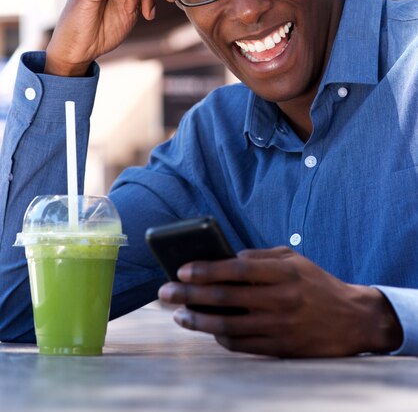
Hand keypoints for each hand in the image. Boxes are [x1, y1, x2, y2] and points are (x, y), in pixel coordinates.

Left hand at [158, 247, 402, 356]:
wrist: (351, 320)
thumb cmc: (316, 282)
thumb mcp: (294, 259)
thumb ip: (260, 257)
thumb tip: (224, 259)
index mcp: (284, 273)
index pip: (236, 270)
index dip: (205, 269)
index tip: (181, 270)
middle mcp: (281, 300)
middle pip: (225, 298)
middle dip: (189, 295)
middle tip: (165, 293)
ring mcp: (279, 327)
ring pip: (227, 326)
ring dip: (197, 321)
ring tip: (178, 315)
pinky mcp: (280, 349)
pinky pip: (240, 345)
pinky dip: (219, 337)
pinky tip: (206, 329)